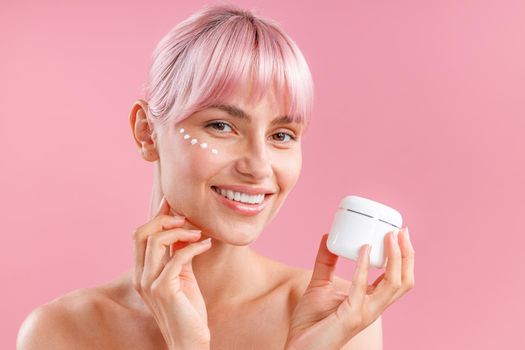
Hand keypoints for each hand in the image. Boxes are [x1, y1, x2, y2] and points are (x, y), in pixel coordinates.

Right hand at [132, 195, 211, 349]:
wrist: (189, 340)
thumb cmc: (187, 309)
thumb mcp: (182, 275)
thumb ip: (178, 254)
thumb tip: (184, 229)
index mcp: (142, 271)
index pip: (140, 235)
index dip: (156, 216)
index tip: (171, 200)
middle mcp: (140, 276)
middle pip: (142, 233)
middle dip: (164, 219)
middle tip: (187, 218)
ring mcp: (149, 283)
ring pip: (156, 241)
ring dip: (181, 231)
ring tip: (200, 233)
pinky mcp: (164, 289)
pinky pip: (177, 257)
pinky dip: (193, 246)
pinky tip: (206, 244)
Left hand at [285, 228, 414, 349]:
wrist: (298, 348)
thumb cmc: (311, 323)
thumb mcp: (319, 284)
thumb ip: (326, 262)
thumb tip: (328, 236)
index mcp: (370, 301)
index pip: (396, 278)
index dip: (403, 257)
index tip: (398, 233)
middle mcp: (373, 307)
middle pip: (404, 281)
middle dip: (407, 255)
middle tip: (402, 231)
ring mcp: (365, 313)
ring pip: (394, 285)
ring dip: (396, 258)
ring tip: (390, 236)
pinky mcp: (351, 316)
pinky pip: (362, 288)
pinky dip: (364, 267)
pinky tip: (364, 249)